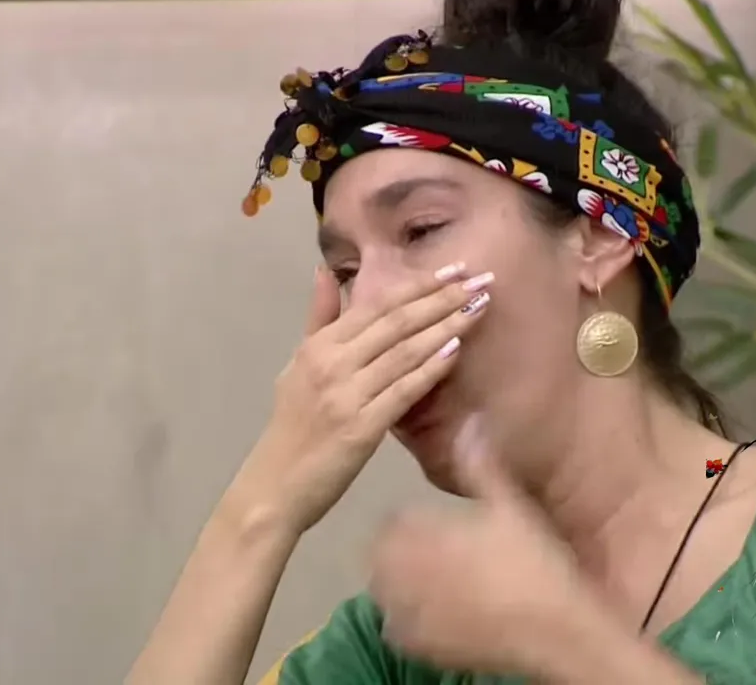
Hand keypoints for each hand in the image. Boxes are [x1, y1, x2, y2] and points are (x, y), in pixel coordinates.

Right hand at [231, 263, 492, 535]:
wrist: (274, 486)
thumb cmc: (292, 427)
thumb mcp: (298, 365)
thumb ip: (318, 319)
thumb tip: (326, 271)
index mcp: (318, 346)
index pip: (377, 305)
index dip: (419, 284)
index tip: (456, 269)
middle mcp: (332, 362)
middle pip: (397, 321)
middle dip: (442, 297)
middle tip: (482, 279)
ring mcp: (346, 394)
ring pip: (405, 350)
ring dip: (447, 326)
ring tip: (479, 307)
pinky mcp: (361, 428)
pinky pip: (403, 390)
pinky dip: (431, 368)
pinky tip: (457, 350)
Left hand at [368, 416, 609, 679]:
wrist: (553, 631)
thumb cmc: (533, 563)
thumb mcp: (512, 505)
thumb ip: (482, 466)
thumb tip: (471, 421)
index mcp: (417, 532)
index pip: (391, 522)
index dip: (415, 524)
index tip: (441, 529)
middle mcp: (399, 570)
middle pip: (381, 556)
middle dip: (404, 553)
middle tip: (442, 558)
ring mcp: (404, 611)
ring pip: (384, 592)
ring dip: (402, 586)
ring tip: (440, 586)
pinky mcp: (413, 645)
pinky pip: (394, 628)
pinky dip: (410, 621)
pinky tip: (440, 617)